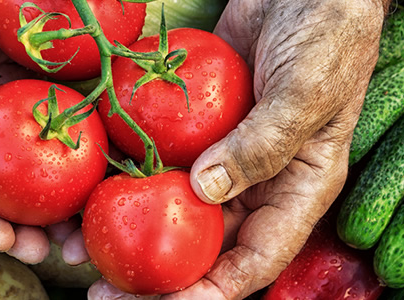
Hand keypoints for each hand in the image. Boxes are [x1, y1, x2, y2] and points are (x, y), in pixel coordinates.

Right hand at [0, 0, 69, 263]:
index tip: (1, 236)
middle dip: (15, 229)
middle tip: (51, 249)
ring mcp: (0, 108)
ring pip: (24, 170)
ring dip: (54, 207)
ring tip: (83, 230)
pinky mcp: (37, 88)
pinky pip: (60, 127)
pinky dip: (82, 157)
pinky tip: (107, 174)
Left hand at [84, 0, 389, 297]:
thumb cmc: (327, 32)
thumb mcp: (308, 89)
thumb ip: (264, 144)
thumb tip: (203, 192)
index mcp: (295, 191)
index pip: (252, 261)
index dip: (209, 293)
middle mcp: (253, 183)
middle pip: (200, 246)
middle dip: (153, 277)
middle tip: (102, 291)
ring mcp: (217, 154)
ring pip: (168, 208)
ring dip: (125, 231)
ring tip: (76, 249)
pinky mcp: (189, 126)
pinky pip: (154, 157)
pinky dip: (121, 174)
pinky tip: (85, 186)